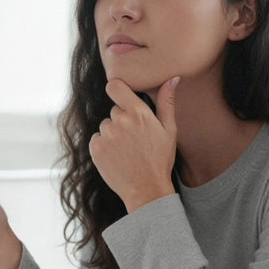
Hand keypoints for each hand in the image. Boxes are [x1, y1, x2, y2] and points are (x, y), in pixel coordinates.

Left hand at [89, 77, 178, 211]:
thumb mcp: (169, 130)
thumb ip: (167, 102)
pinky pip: (96, 139)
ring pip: (105, 126)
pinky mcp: (95, 149)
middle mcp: (120, 122)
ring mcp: (106, 135)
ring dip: (113, 134)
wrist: (146, 190)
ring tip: (127, 150)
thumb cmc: (160, 159)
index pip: (115, 87)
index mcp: (138, 113)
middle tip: (135, 138)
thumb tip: (172, 78)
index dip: (117, 90)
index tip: (121, 96)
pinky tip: (118, 157)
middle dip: (122, 119)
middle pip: (114, 110)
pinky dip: (104, 146)